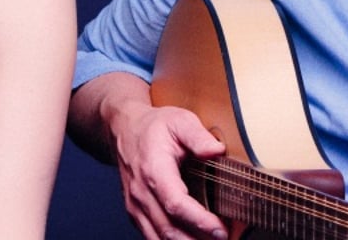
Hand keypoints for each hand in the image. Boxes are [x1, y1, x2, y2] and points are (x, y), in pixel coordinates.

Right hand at [111, 102, 228, 239]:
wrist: (124, 129)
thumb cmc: (154, 127)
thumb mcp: (179, 120)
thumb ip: (198, 136)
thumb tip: (217, 150)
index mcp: (153, 170)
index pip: (175, 204)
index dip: (199, 220)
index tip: (220, 229)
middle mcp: (141, 192)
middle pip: (168, 228)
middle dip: (197, 239)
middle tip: (223, 238)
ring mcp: (136, 205)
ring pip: (159, 238)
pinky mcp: (136, 213)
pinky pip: (152, 236)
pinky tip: (191, 239)